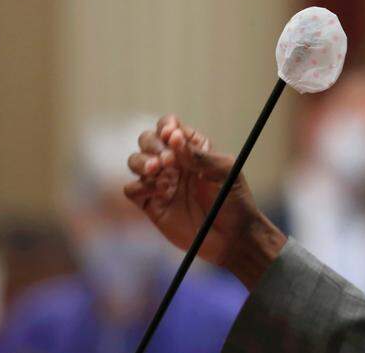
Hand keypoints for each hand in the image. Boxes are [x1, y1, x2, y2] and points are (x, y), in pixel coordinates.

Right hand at [124, 115, 284, 287]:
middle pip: (148, 140)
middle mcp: (173, 163)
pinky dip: (139, 186)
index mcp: (192, 149)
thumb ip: (200, 155)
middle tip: (168, 160)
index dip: (167, 126)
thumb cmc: (233, 200)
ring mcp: (160, 183)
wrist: (231, 237)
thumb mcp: (225, 172)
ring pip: (135, 160)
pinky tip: (160, 192)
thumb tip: (175, 140)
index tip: (172, 135)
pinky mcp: (152, 204)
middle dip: (154, 145)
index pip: (170, 127)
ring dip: (142, 161)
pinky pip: (131, 189)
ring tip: (158, 170)